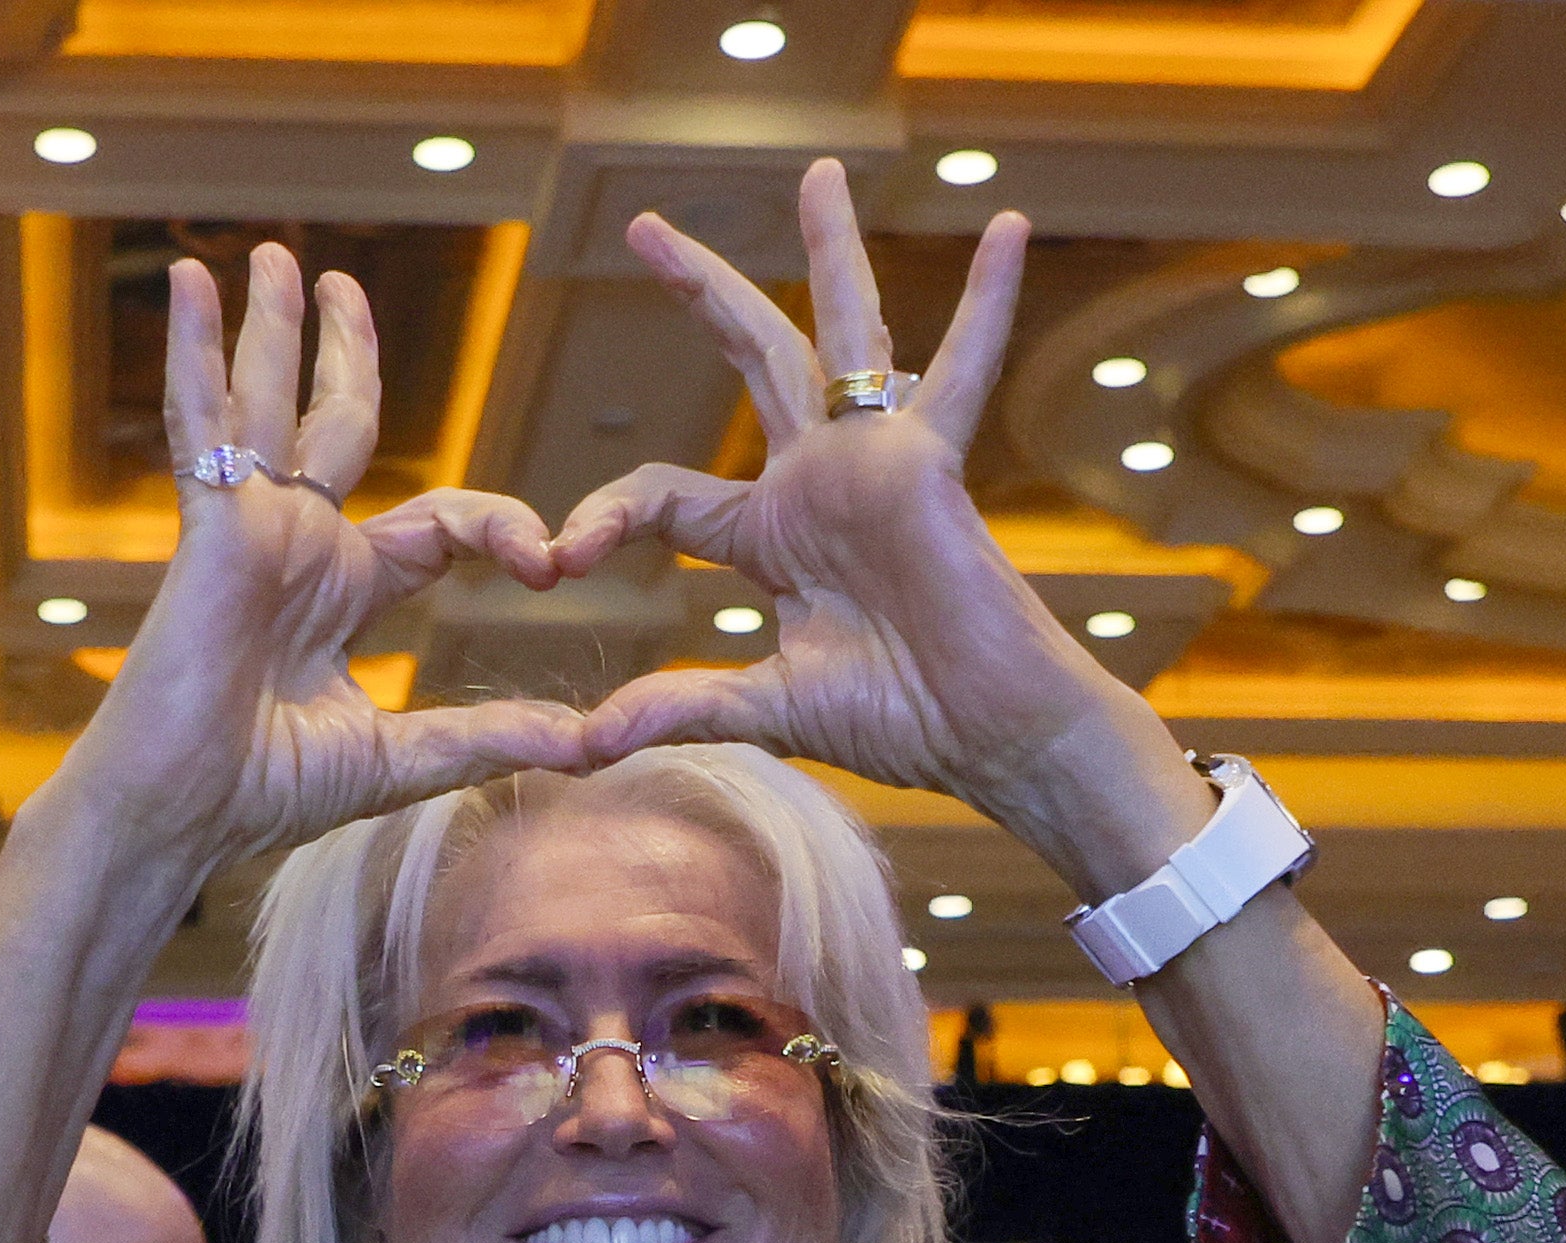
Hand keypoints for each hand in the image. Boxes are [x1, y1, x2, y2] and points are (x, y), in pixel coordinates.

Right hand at [68, 242, 587, 869]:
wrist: (174, 814)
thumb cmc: (259, 794)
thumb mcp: (400, 758)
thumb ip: (489, 735)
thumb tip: (588, 743)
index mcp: (342, 592)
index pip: (437, 524)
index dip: (499, 528)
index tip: (546, 562)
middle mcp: (298, 546)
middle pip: (332, 424)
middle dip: (342, 354)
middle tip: (342, 288)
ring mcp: (251, 527)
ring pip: (269, 403)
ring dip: (273, 327)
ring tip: (275, 257)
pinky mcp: (211, 524)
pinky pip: (200, 421)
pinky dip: (192, 350)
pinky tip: (187, 281)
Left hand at [553, 163, 1201, 886]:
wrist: (984, 735)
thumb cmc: (897, 717)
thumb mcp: (764, 707)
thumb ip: (678, 708)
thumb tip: (586, 745)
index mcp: (769, 533)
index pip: (664, 493)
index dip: (605, 517)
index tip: (556, 555)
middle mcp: (819, 479)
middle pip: (752, 357)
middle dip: (700, 291)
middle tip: (645, 224)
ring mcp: (875, 462)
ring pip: (846, 332)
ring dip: (833, 252)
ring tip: (817, 173)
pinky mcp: (930, 466)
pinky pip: (966, 370)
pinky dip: (991, 303)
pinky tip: (1010, 228)